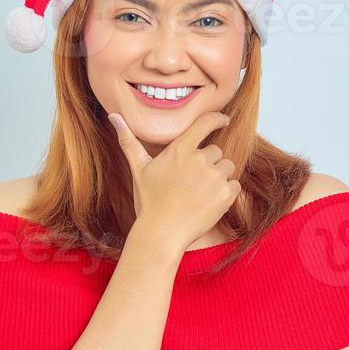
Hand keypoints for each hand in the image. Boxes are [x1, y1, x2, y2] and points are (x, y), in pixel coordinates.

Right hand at [108, 109, 239, 253]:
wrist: (162, 234)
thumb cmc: (149, 201)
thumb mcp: (138, 169)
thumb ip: (129, 141)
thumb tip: (113, 116)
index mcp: (180, 149)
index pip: (205, 123)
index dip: (217, 119)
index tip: (223, 120)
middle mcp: (200, 160)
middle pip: (216, 151)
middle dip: (208, 164)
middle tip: (191, 183)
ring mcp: (215, 177)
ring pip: (227, 167)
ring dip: (219, 177)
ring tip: (199, 194)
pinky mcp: (226, 194)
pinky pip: (235, 185)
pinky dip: (226, 193)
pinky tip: (208, 203)